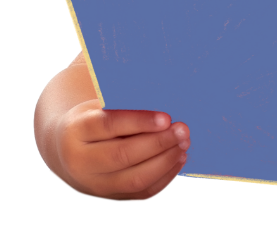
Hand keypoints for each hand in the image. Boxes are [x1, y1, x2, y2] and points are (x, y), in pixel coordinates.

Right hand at [55, 99, 190, 200]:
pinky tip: (178, 159)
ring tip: (184, 144)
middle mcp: (80, 162)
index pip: (109, 125)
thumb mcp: (100, 105)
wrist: (67, 148)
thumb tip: (165, 105)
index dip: (139, 121)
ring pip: (133, 179)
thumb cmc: (94, 118)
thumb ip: (125, 105)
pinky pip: (140, 192)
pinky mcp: (109, 197)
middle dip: (157, 143)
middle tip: (182, 130)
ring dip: (165, 162)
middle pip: (122, 155)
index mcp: (76, 130)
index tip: (166, 118)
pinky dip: (164, 177)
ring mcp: (93, 184)